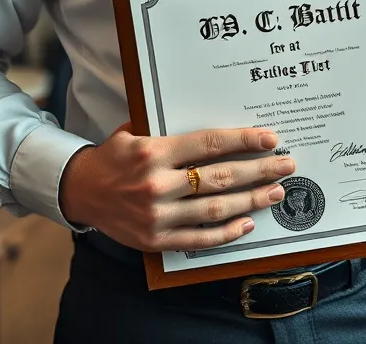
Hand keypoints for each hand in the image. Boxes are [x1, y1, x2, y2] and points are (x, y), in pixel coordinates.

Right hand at [58, 123, 294, 251]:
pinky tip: (248, 222)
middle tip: (285, 165)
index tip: (270, 138)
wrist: (80, 191)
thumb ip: (170, 128)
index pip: (210, 144)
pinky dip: (226, 232)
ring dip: (250, 200)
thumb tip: (216, 124)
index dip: (244, 141)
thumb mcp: (135, 131)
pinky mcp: (156, 241)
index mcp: (153, 151)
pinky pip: (199, 238)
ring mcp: (157, 216)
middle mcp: (156, 184)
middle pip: (219, 177)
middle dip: (258, 170)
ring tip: (275, 192)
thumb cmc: (114, 156)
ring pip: (214, 209)